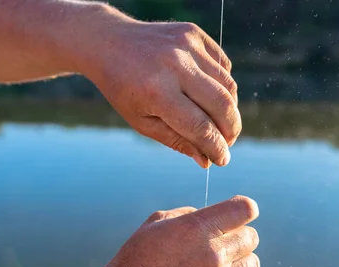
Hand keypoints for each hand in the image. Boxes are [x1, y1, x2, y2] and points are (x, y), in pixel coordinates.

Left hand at [75, 5, 241, 167]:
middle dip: (231, 130)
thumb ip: (177, 141)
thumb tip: (207, 160)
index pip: (200, 127)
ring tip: (220, 123)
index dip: (216, 147)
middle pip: (222, 105)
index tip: (222, 160)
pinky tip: (212, 96)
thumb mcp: (142, 122)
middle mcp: (175, 65)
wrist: (107, 42)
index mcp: (157, 92)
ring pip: (228, 85)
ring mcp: (187, 45)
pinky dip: (224, 85)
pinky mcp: (194, 32)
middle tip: (227, 142)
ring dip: (230, 110)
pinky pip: (223, 65)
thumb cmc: (123, 88)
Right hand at [97, 196, 259, 266]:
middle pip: (252, 238)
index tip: (238, 215)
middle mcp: (212, 254)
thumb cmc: (135, 261)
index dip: (244, 210)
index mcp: (196, 228)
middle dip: (239, 237)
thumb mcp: (155, 224)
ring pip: (252, 265)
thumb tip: (212, 218)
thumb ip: (189, 215)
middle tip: (222, 245)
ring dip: (239, 264)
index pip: (245, 210)